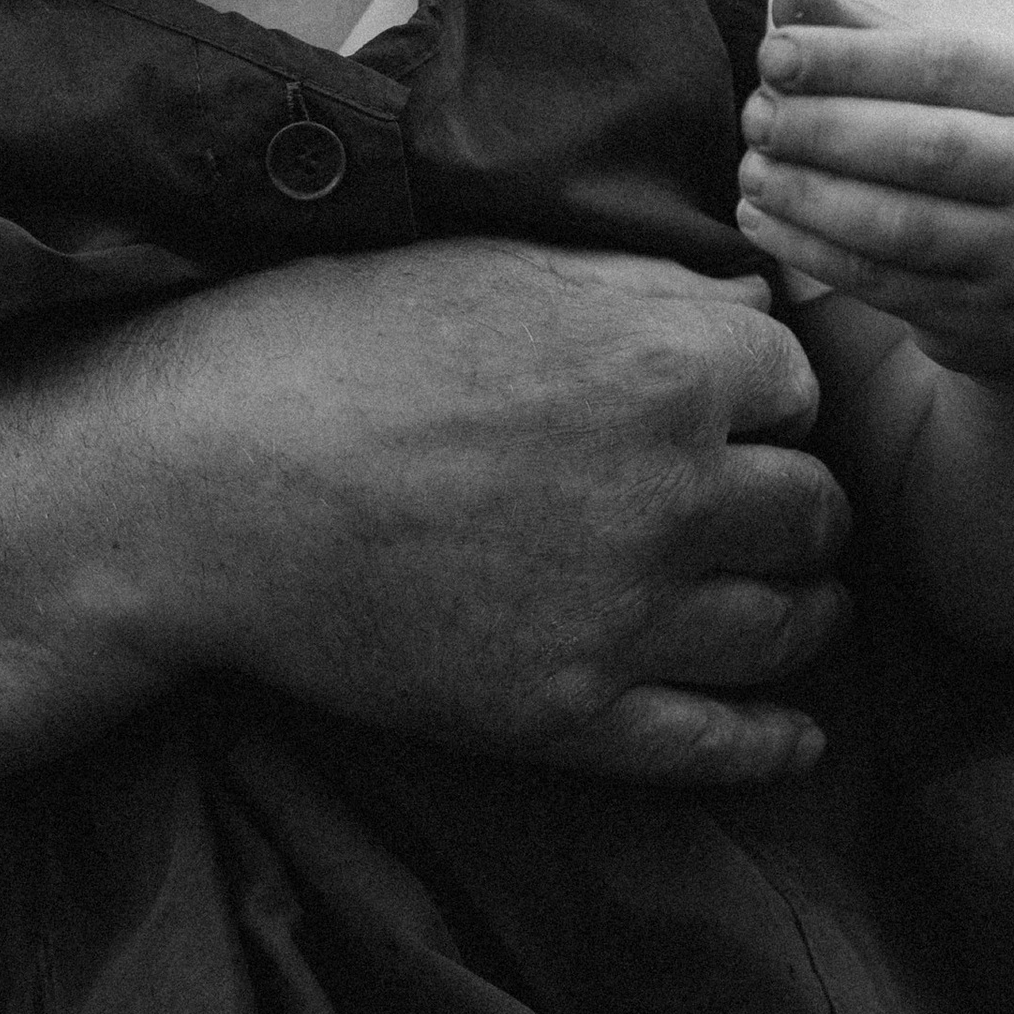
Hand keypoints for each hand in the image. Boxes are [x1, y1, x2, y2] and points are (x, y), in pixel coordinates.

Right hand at [188, 241, 851, 782]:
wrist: (200, 487)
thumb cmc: (329, 348)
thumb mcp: (495, 271)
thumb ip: (643, 287)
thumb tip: (756, 300)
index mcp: (664, 367)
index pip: (800, 387)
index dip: (773, 396)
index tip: (746, 410)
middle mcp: (670, 495)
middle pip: (813, 510)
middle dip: (801, 502)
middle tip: (778, 507)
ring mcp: (623, 617)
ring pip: (784, 625)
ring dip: (806, 610)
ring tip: (806, 604)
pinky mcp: (564, 715)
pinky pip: (713, 742)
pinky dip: (772, 742)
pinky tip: (799, 736)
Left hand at [737, 0, 1013, 385]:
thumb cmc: (989, 157)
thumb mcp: (960, 91)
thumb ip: (878, 38)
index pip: (943, 63)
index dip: (849, 58)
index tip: (771, 52)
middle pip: (923, 147)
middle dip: (823, 128)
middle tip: (755, 115)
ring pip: (897, 225)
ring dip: (808, 194)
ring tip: (751, 169)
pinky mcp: (982, 317)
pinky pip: (879, 282)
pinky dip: (810, 249)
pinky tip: (761, 219)